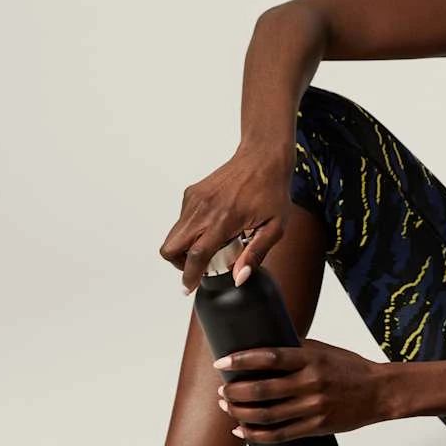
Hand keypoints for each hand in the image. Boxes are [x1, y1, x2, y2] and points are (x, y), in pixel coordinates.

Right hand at [159, 145, 295, 293]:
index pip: (196, 254)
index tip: (188, 287)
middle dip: (179, 263)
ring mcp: (194, 199)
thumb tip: (238, 278)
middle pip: (171, 247)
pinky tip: (213, 227)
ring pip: (173, 235)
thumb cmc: (272, 192)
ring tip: (214, 243)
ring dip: (186, 247)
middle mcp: (203, 209)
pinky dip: (190, 231)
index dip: (189, 275)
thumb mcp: (274, 227)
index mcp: (224, 220)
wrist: (262, 158)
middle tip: (200, 265)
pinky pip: (182, 221)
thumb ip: (255, 254)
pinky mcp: (192, 193)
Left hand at [214, 341, 396, 438]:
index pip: (269, 357)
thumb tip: (263, 347)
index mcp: (311, 359)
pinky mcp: (316, 427)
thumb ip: (295, 349)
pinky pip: (279, 435)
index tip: (221, 363)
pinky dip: (255, 435)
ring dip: (239, 412)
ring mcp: (313, 407)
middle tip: (222, 390)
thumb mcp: (324, 351)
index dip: (241, 361)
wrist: (380, 392)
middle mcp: (311, 383)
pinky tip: (240, 431)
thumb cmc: (350, 368)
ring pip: (266, 415)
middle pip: (262, 390)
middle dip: (234, 392)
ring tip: (227, 407)